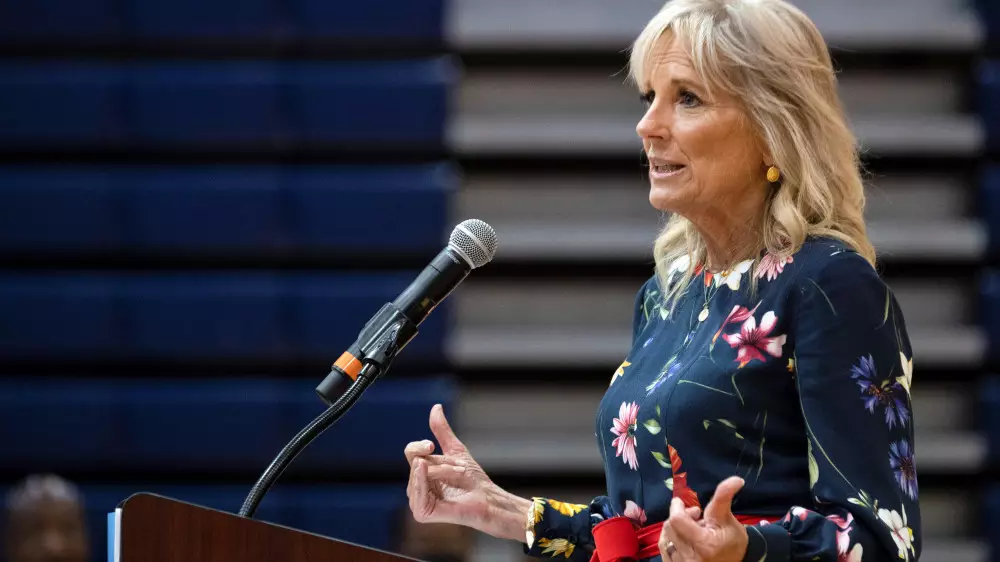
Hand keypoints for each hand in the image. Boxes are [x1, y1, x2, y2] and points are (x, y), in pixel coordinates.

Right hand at [404, 404, 530, 540]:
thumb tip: (436, 407)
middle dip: (441, 462)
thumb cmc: (474, 479)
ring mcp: (419, 501)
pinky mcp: (422, 513)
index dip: (419, 446)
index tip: (431, 444)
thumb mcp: (456, 450)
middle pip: (416, 462)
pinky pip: (417, 493)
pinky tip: (433, 476)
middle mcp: (417, 487)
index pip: (411, 452)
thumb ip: (442, 431)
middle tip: (460, 468)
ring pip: (418, 475)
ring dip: (441, 471)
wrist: (488, 499)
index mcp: (422, 473)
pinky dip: (424, 481)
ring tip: (458, 476)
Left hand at [659, 476, 748, 561]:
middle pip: (669, 527)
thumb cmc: (731, 540)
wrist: (735, 561)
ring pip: (664, 537)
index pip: (677, 520)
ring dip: (675, 529)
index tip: (681, 502)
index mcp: (704, 544)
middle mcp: (690, 557)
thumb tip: (737, 479)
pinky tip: (684, 538)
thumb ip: (724, 497)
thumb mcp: (727, 518)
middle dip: (679, 517)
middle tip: (695, 516)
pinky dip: (671, 539)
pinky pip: (664, 547)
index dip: (676, 507)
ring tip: (691, 529)